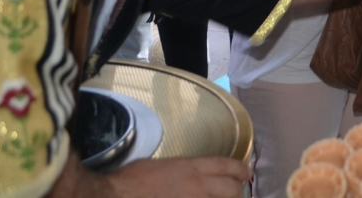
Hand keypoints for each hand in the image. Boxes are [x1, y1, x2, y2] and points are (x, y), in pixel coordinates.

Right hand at [105, 157, 249, 197]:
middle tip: (235, 192)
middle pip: (231, 188)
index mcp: (190, 168)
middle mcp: (198, 186)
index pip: (225, 165)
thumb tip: (184, 176)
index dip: (239, 169)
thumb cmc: (131, 181)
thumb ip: (179, 170)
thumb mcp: (159, 166)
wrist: (115, 196)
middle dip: (236, 191)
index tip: (246, 172)